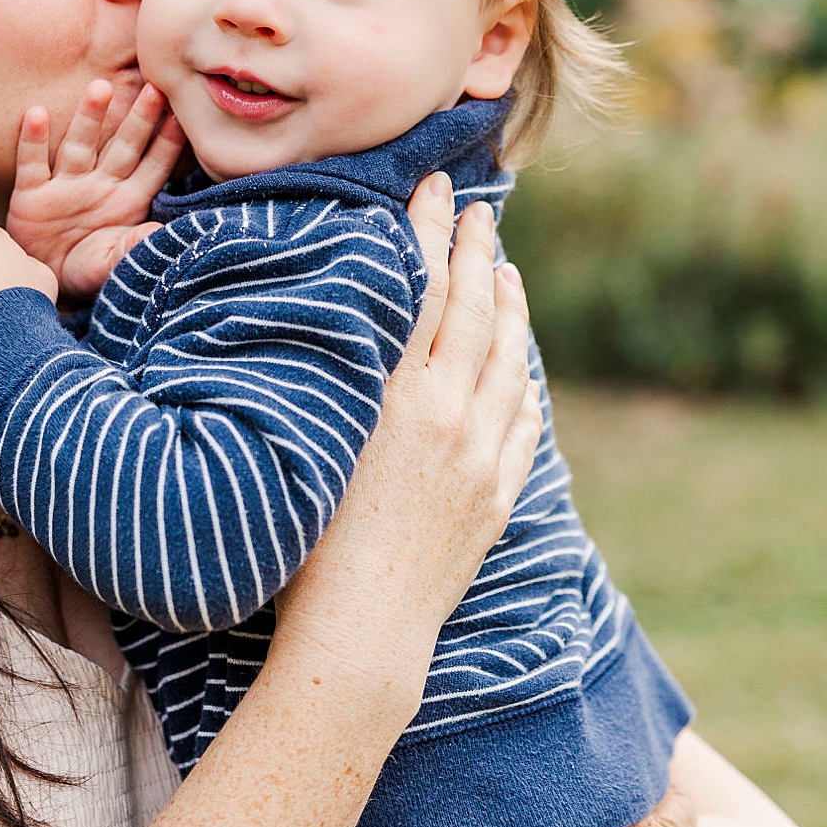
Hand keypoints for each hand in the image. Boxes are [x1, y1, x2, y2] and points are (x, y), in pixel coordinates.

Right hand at [7, 79, 185, 306]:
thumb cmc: (88, 271)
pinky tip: (37, 114)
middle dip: (138, 119)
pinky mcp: (31, 194)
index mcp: (126, 201)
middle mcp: (98, 185)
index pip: (152, 167)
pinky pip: (32, 163)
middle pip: (122, 147)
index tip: (182, 117)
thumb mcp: (114, 262)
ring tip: (101, 89)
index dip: (167, 144)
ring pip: (79, 146)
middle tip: (154, 87)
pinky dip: (33, 140)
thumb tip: (158, 233)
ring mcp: (65, 187)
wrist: (45, 281)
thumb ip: (134, 246)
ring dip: (89, 118)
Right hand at [272, 177, 540, 713]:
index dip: (427, 235)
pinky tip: (523, 362)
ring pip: (509, 362)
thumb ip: (333, 387)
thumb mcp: (306, 449)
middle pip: (474, 314)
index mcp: (397, 401)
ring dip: (508, 308)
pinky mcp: (495, 498)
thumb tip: (332, 331)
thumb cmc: (302, 554)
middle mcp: (450, 420)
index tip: (431, 189)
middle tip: (476, 208)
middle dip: (475, 252)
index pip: (423, 293)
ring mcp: (481, 459)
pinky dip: (525, 378)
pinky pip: (523, 420)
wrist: (360, 637)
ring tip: (504, 269)